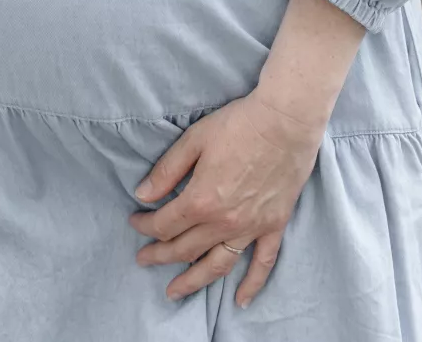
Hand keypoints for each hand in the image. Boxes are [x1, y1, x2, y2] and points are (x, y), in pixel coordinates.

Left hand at [127, 86, 324, 308]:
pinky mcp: (274, 226)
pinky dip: (252, 285)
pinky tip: (240, 300)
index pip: (165, 224)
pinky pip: (262, 263)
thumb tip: (142, 195)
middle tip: (143, 259)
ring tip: (174, 291)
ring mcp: (250, 227)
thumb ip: (167, 170)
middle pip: (185, 249)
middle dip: (159, 255)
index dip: (145, 226)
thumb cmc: (239, 124)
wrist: (285, 121)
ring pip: (217, 265)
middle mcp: (224, 222)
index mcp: (201, 200)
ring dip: (193, 281)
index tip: (135, 221)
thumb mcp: (195, 139)